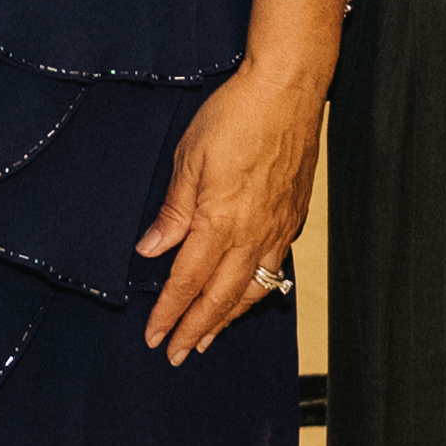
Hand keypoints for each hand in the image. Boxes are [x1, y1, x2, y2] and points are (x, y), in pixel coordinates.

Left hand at [135, 61, 327, 362]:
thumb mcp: (190, 157)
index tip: (154, 336)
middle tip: (177, 353)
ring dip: (226, 319)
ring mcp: (277, 230)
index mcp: (220, 221)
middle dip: (195, 329)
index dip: (169, 312)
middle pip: (219, 297)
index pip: (187, 281)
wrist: (288, 91)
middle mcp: (252, 235)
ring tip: (207, 338)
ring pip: (251, 291)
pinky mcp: (293, 219)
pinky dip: (256, 294)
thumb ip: (174, 210)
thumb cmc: (236, 116)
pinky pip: (273, 270)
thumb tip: (152, 249)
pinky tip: (246, 298)